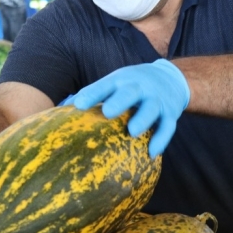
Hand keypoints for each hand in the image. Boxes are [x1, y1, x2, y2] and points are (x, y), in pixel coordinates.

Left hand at [68, 59, 189, 156]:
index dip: (92, 94)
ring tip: (132, 132)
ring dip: (142, 119)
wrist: (172, 79)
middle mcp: (139, 87)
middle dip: (120, 101)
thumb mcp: (114, 82)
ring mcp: (157, 99)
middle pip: (130, 92)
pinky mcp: (171, 113)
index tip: (77, 105)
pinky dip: (161, 140)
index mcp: (121, 79)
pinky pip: (168, 127)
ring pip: (151, 109)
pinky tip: (152, 153)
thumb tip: (61, 109)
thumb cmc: (132, 85)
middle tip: (107, 112)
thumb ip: (92, 94)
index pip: (104, 85)